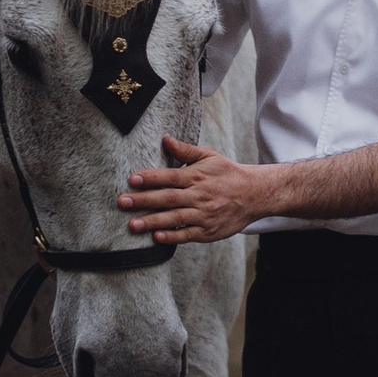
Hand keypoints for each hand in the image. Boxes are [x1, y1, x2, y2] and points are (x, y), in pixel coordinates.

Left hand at [118, 134, 270, 245]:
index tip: (132, 179)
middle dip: (143, 200)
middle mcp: (199, 195)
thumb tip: (165, 139)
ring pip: (175, 218)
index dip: (151, 178)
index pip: (170, 176)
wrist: (255, 194)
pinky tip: (156, 237)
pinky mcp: (208, 231)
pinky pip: (188, 235)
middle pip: (168, 198)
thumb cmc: (228, 174)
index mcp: (197, 176)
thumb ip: (185, 150)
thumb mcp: (209, 156)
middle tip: (122, 202)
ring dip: (153, 221)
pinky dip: (172, 236)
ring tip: (132, 224)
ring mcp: (204, 215)